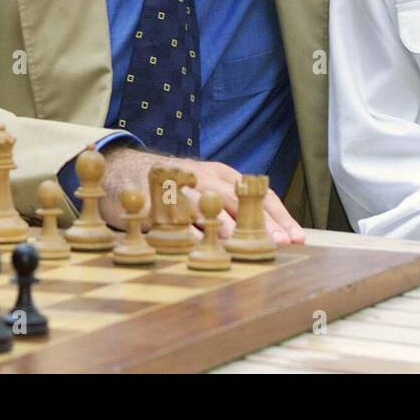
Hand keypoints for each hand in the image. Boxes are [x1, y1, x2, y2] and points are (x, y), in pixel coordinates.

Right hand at [99, 145, 304, 244]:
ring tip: (244, 249)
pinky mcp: (156, 200)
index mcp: (223, 174)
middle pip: (238, 201)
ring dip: (227, 230)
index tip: (297, 237)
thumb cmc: (174, 185)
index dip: (280, 216)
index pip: (259, 193)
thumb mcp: (207, 187)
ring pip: (209, 208)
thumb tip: (272, 235)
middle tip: (277, 244)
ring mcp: (181, 187)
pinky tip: (201, 248)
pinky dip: (189, 234)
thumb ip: (234, 207)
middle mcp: (205, 177)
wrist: (123, 169)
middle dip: (259, 224)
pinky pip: (175, 219)